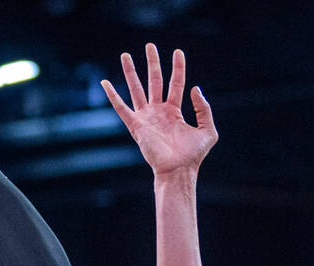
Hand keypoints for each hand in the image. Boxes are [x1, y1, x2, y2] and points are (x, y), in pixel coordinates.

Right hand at [101, 44, 217, 176]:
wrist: (179, 170)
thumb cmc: (193, 156)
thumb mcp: (208, 130)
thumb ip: (204, 109)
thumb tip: (195, 88)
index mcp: (174, 112)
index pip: (175, 83)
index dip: (178, 68)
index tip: (178, 52)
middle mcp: (159, 112)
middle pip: (154, 81)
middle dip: (152, 63)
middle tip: (149, 46)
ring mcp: (146, 118)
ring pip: (136, 89)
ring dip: (131, 72)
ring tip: (126, 55)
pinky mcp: (136, 126)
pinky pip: (122, 108)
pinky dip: (113, 96)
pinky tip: (105, 83)